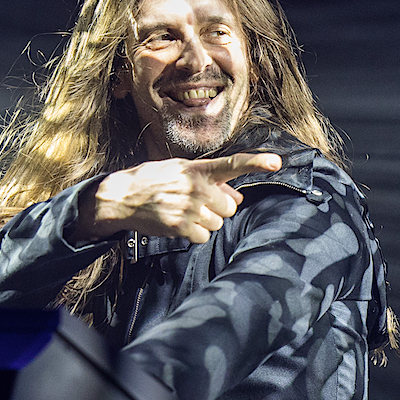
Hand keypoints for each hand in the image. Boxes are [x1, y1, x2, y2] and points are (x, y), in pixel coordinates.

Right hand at [76, 152, 282, 244]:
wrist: (121, 197)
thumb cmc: (154, 181)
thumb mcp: (180, 172)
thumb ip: (211, 182)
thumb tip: (237, 196)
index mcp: (197, 169)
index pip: (233, 164)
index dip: (257, 162)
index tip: (278, 162)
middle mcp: (196, 188)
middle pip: (230, 207)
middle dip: (218, 207)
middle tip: (196, 202)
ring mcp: (189, 208)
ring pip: (218, 223)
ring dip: (205, 221)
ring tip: (183, 211)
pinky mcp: (180, 227)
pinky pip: (204, 236)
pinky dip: (194, 233)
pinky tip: (178, 222)